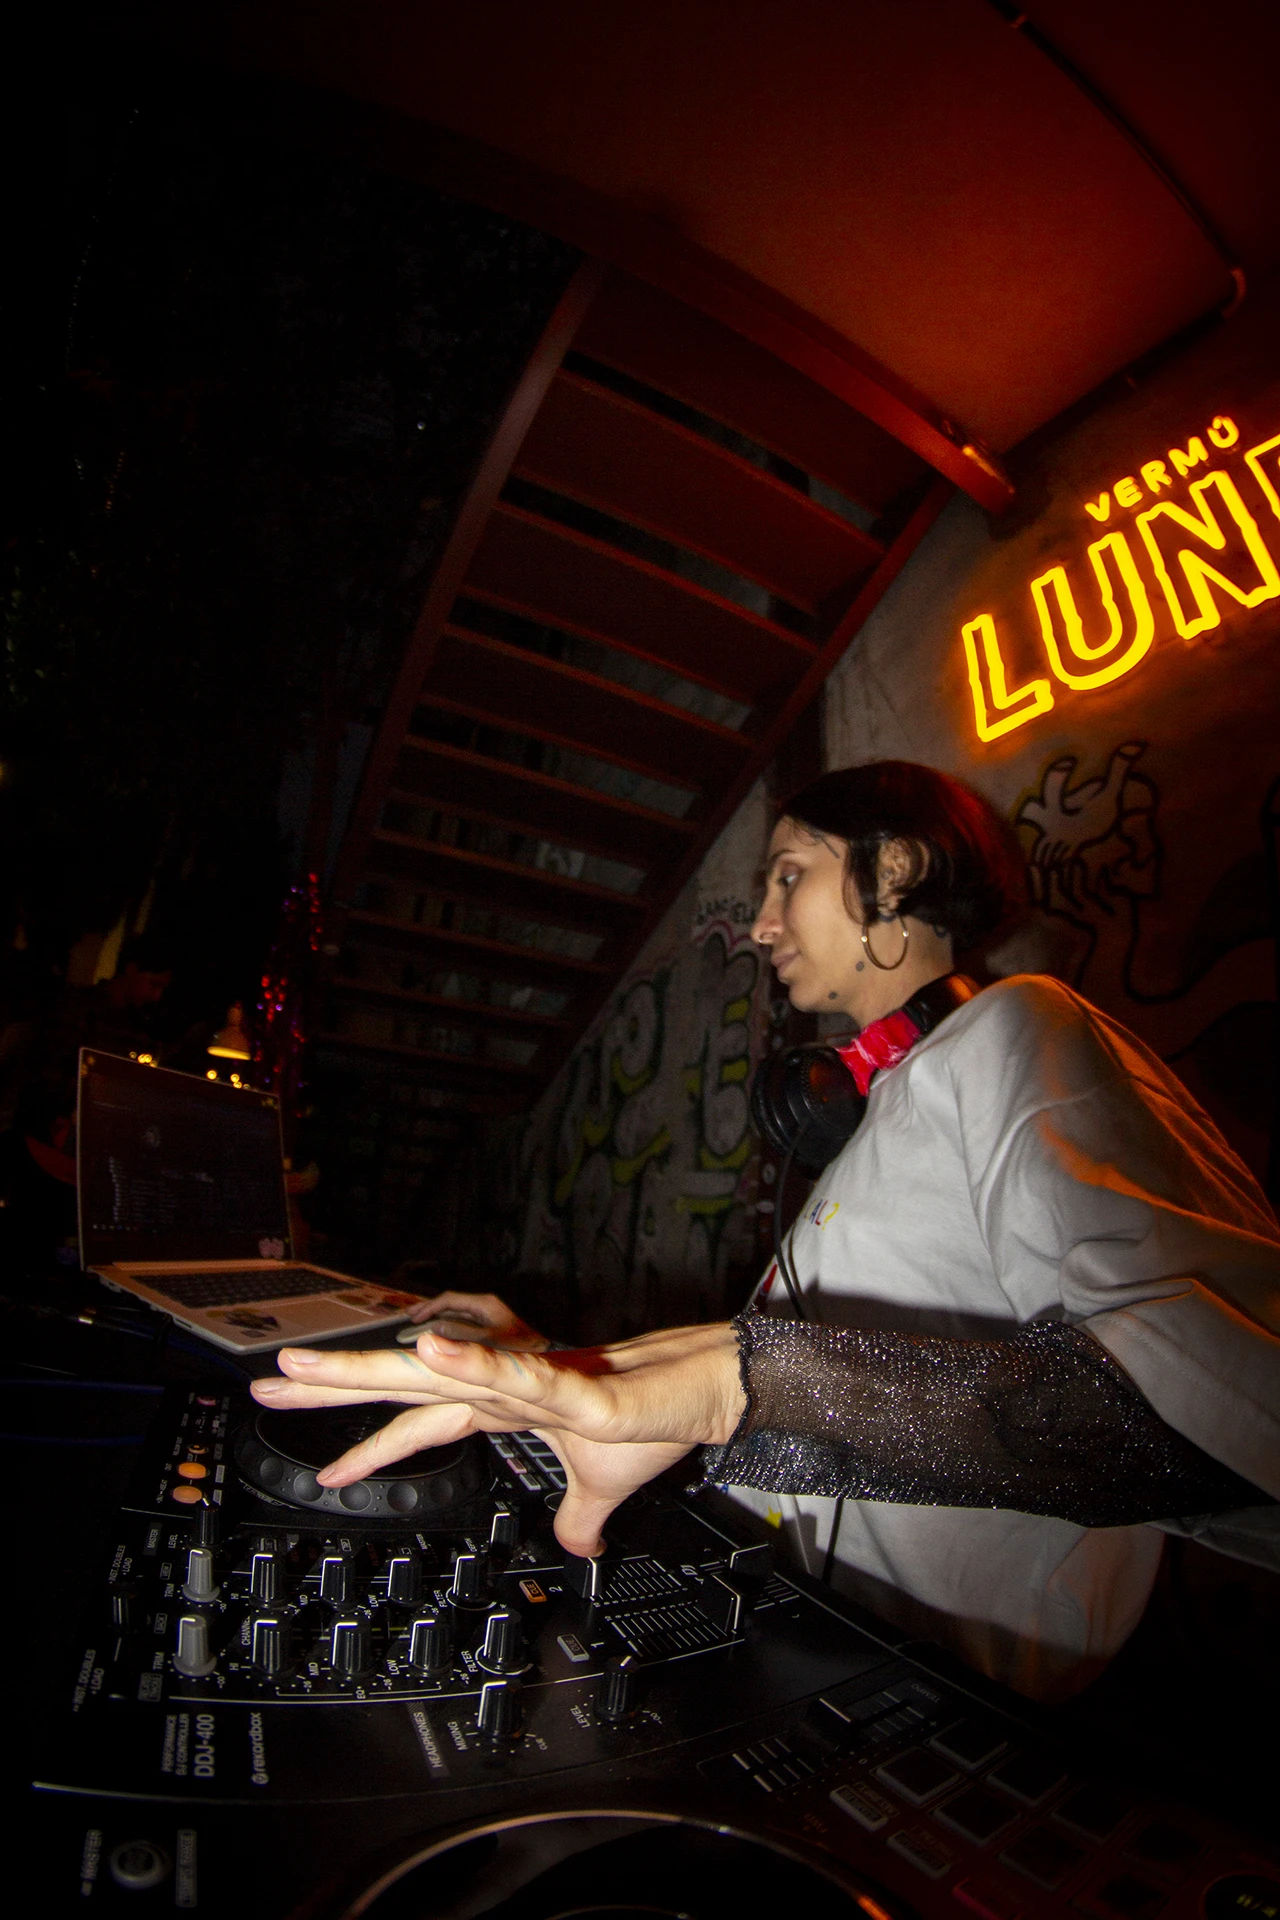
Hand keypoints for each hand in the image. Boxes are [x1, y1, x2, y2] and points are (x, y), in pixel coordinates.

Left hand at [250, 1323, 744, 1557]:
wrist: (705, 1394)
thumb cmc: (652, 1425)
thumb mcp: (597, 1487)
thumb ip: (575, 1516)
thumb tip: (575, 1548)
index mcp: (502, 1409)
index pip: (419, 1423)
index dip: (370, 1447)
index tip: (323, 1469)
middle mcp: (502, 1388)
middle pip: (402, 1385)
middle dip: (333, 1385)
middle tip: (267, 1381)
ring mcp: (528, 1382)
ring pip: (434, 1373)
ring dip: (368, 1368)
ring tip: (308, 1364)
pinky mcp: (567, 1388)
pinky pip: (510, 1373)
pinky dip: (467, 1361)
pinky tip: (425, 1346)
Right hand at [404, 1290, 548, 1349]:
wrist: (548, 1358)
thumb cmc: (522, 1350)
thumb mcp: (489, 1343)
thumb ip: (461, 1337)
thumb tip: (431, 1333)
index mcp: (485, 1304)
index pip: (449, 1299)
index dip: (428, 1309)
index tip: (412, 1320)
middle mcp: (485, 1308)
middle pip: (450, 1305)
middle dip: (428, 1311)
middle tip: (406, 1319)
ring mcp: (488, 1319)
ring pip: (455, 1316)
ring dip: (436, 1321)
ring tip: (416, 1328)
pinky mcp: (490, 1331)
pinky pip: (462, 1326)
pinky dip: (446, 1331)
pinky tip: (439, 1341)